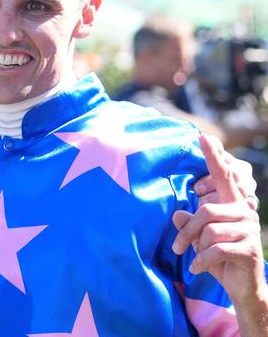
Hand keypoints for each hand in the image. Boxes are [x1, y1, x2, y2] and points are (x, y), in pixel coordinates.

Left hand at [172, 134, 265, 304]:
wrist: (243, 287)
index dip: (213, 157)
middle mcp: (243, 211)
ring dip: (195, 247)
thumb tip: (176, 213)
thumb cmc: (218, 258)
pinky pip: (215, 250)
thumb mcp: (198, 239)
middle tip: (176, 247)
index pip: (223, 176)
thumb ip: (188, 223)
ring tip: (193, 258)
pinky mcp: (249, 249)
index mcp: (231, 203)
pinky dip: (201, 261)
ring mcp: (248, 229)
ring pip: (209, 231)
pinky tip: (197, 268)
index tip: (203, 136)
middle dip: (186, 231)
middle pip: (205, 210)